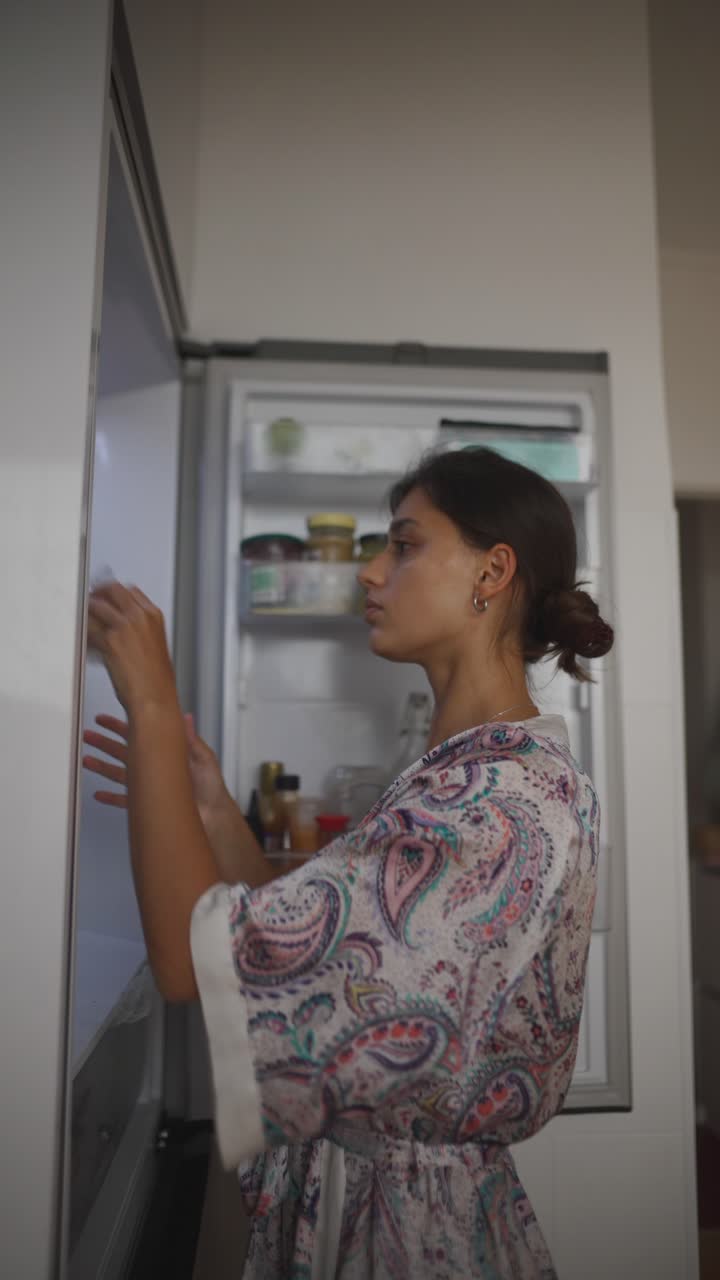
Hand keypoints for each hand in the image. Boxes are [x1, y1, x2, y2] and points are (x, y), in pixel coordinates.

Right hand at [83, 713, 228, 816]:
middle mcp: (154, 768)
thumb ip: (189, 738)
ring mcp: (148, 786)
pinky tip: (98, 794)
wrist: (212, 815)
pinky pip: (123, 800)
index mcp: (165, 754)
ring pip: (119, 774)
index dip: (120, 727)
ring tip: (87, 760)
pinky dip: (110, 797)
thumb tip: (184, 716)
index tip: (105, 720)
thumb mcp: (203, 758)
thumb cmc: (211, 788)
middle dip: (104, 744)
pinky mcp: (147, 804)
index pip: (139, 736)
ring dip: (102, 767)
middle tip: (88, 736)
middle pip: (123, 752)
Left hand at [87, 582, 176, 716]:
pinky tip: (86, 641)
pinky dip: (84, 633)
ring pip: (96, 606)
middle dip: (98, 595)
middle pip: (112, 590)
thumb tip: (124, 627)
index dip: (115, 593)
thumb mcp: (155, 646)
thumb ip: (140, 630)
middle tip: (90, 603)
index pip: (130, 590)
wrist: (154, 699)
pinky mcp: (109, 640)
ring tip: (84, 622)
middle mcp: (139, 617)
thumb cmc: (156, 681)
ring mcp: (123, 626)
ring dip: (87, 613)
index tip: (106, 597)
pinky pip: (89, 629)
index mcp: (154, 616)